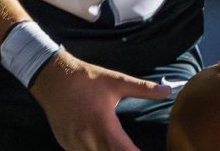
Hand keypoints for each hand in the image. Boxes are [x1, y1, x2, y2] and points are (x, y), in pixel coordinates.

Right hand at [29, 49, 170, 150]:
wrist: (51, 76)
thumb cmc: (86, 78)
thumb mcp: (115, 81)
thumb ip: (142, 89)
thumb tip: (168, 91)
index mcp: (103, 126)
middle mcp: (88, 140)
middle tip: (128, 148)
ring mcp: (73, 144)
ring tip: (115, 147)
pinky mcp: (64, 143)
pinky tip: (98, 146)